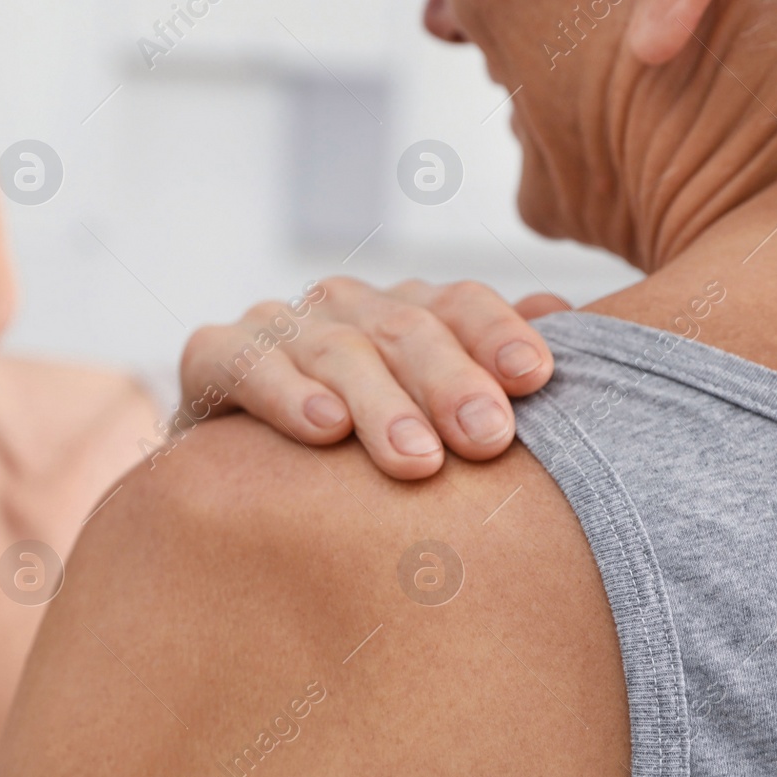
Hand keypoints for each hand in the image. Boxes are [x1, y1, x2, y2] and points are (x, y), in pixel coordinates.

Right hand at [178, 277, 572, 478]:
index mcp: (405, 311)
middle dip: (450, 382)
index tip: (535, 377)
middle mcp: (345, 306)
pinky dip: (285, 394)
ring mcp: (279, 326)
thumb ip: (488, 362)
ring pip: (337, 351)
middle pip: (407, 330)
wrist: (231, 471)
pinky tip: (323, 427)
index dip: (498, 335)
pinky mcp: (212, 355)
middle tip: (488, 437)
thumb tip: (564, 316)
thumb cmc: (354, 445)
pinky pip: (247, 365)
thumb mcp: (427, 409)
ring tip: (417, 458)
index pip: (461, 304)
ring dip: (381, 404)